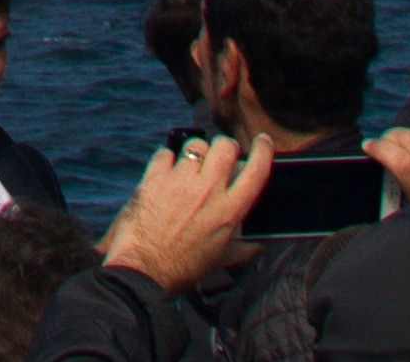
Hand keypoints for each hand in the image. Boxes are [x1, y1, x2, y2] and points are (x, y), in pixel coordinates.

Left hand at [103, 137, 275, 290]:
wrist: (145, 268)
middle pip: (225, 146)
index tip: (264, 141)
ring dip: (195, 153)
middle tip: (219, 157)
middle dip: (225, 147)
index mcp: (229, 212)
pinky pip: (166, 152)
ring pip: (195, 144)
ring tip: (189, 168)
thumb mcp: (222, 259)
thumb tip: (260, 242)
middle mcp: (208, 190)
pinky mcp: (156, 175)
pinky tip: (165, 176)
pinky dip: (166, 161)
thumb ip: (245, 248)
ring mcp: (181, 180)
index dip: (264, 152)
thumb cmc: (185, 267)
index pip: (256, 172)